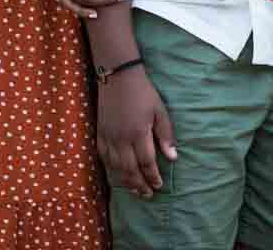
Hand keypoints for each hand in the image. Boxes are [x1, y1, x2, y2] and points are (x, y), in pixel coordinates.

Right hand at [97, 69, 177, 197]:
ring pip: (116, 167)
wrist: (118, 77)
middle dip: (140, 185)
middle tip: (147, 195)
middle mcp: (121, 139)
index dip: (153, 176)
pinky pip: (104, 158)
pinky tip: (118, 174)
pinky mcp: (99, 134)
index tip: (159, 185)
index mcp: (138, 133)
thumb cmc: (143, 93)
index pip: (147, 163)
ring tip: (135, 190)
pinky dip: (111, 169)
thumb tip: (173, 158)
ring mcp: (108, 137)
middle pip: (130, 170)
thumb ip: (166, 135)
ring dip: (126, 181)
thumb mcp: (160, 111)